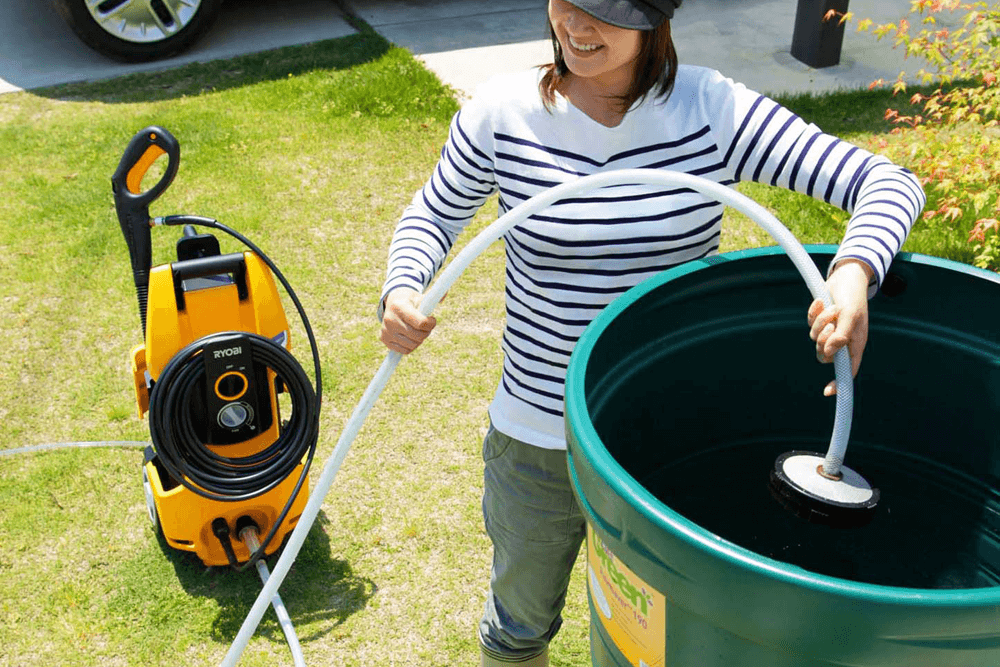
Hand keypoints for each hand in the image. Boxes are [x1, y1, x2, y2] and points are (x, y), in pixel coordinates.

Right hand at [379, 288, 436, 353]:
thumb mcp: (421, 297)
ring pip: (413, 345)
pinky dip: (411, 346)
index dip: (431, 324)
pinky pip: (405, 350)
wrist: (392, 302)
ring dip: (420, 340)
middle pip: (418, 336)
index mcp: (399, 307)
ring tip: (417, 330)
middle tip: (426, 326)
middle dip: (426, 332)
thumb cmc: (411, 301)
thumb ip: (434, 297)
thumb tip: (445, 293)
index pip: (421, 323)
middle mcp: (390, 319)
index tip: (432, 320)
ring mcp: (386, 330)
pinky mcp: (384, 339)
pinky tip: (410, 337)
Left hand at [807, 259, 872, 395]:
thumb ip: (841, 335)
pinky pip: (809, 324)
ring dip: (820, 322)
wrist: (846, 278)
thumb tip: (828, 353)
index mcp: (855, 344)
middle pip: (824, 354)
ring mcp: (830, 331)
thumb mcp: (850, 316)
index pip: (847, 369)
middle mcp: (842, 340)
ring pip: (815, 338)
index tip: (827, 391)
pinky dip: (814, 313)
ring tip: (830, 308)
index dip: (838, 382)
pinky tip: (819, 302)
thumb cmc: (853, 298)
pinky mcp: (819, 321)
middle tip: (830, 324)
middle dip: (823, 340)